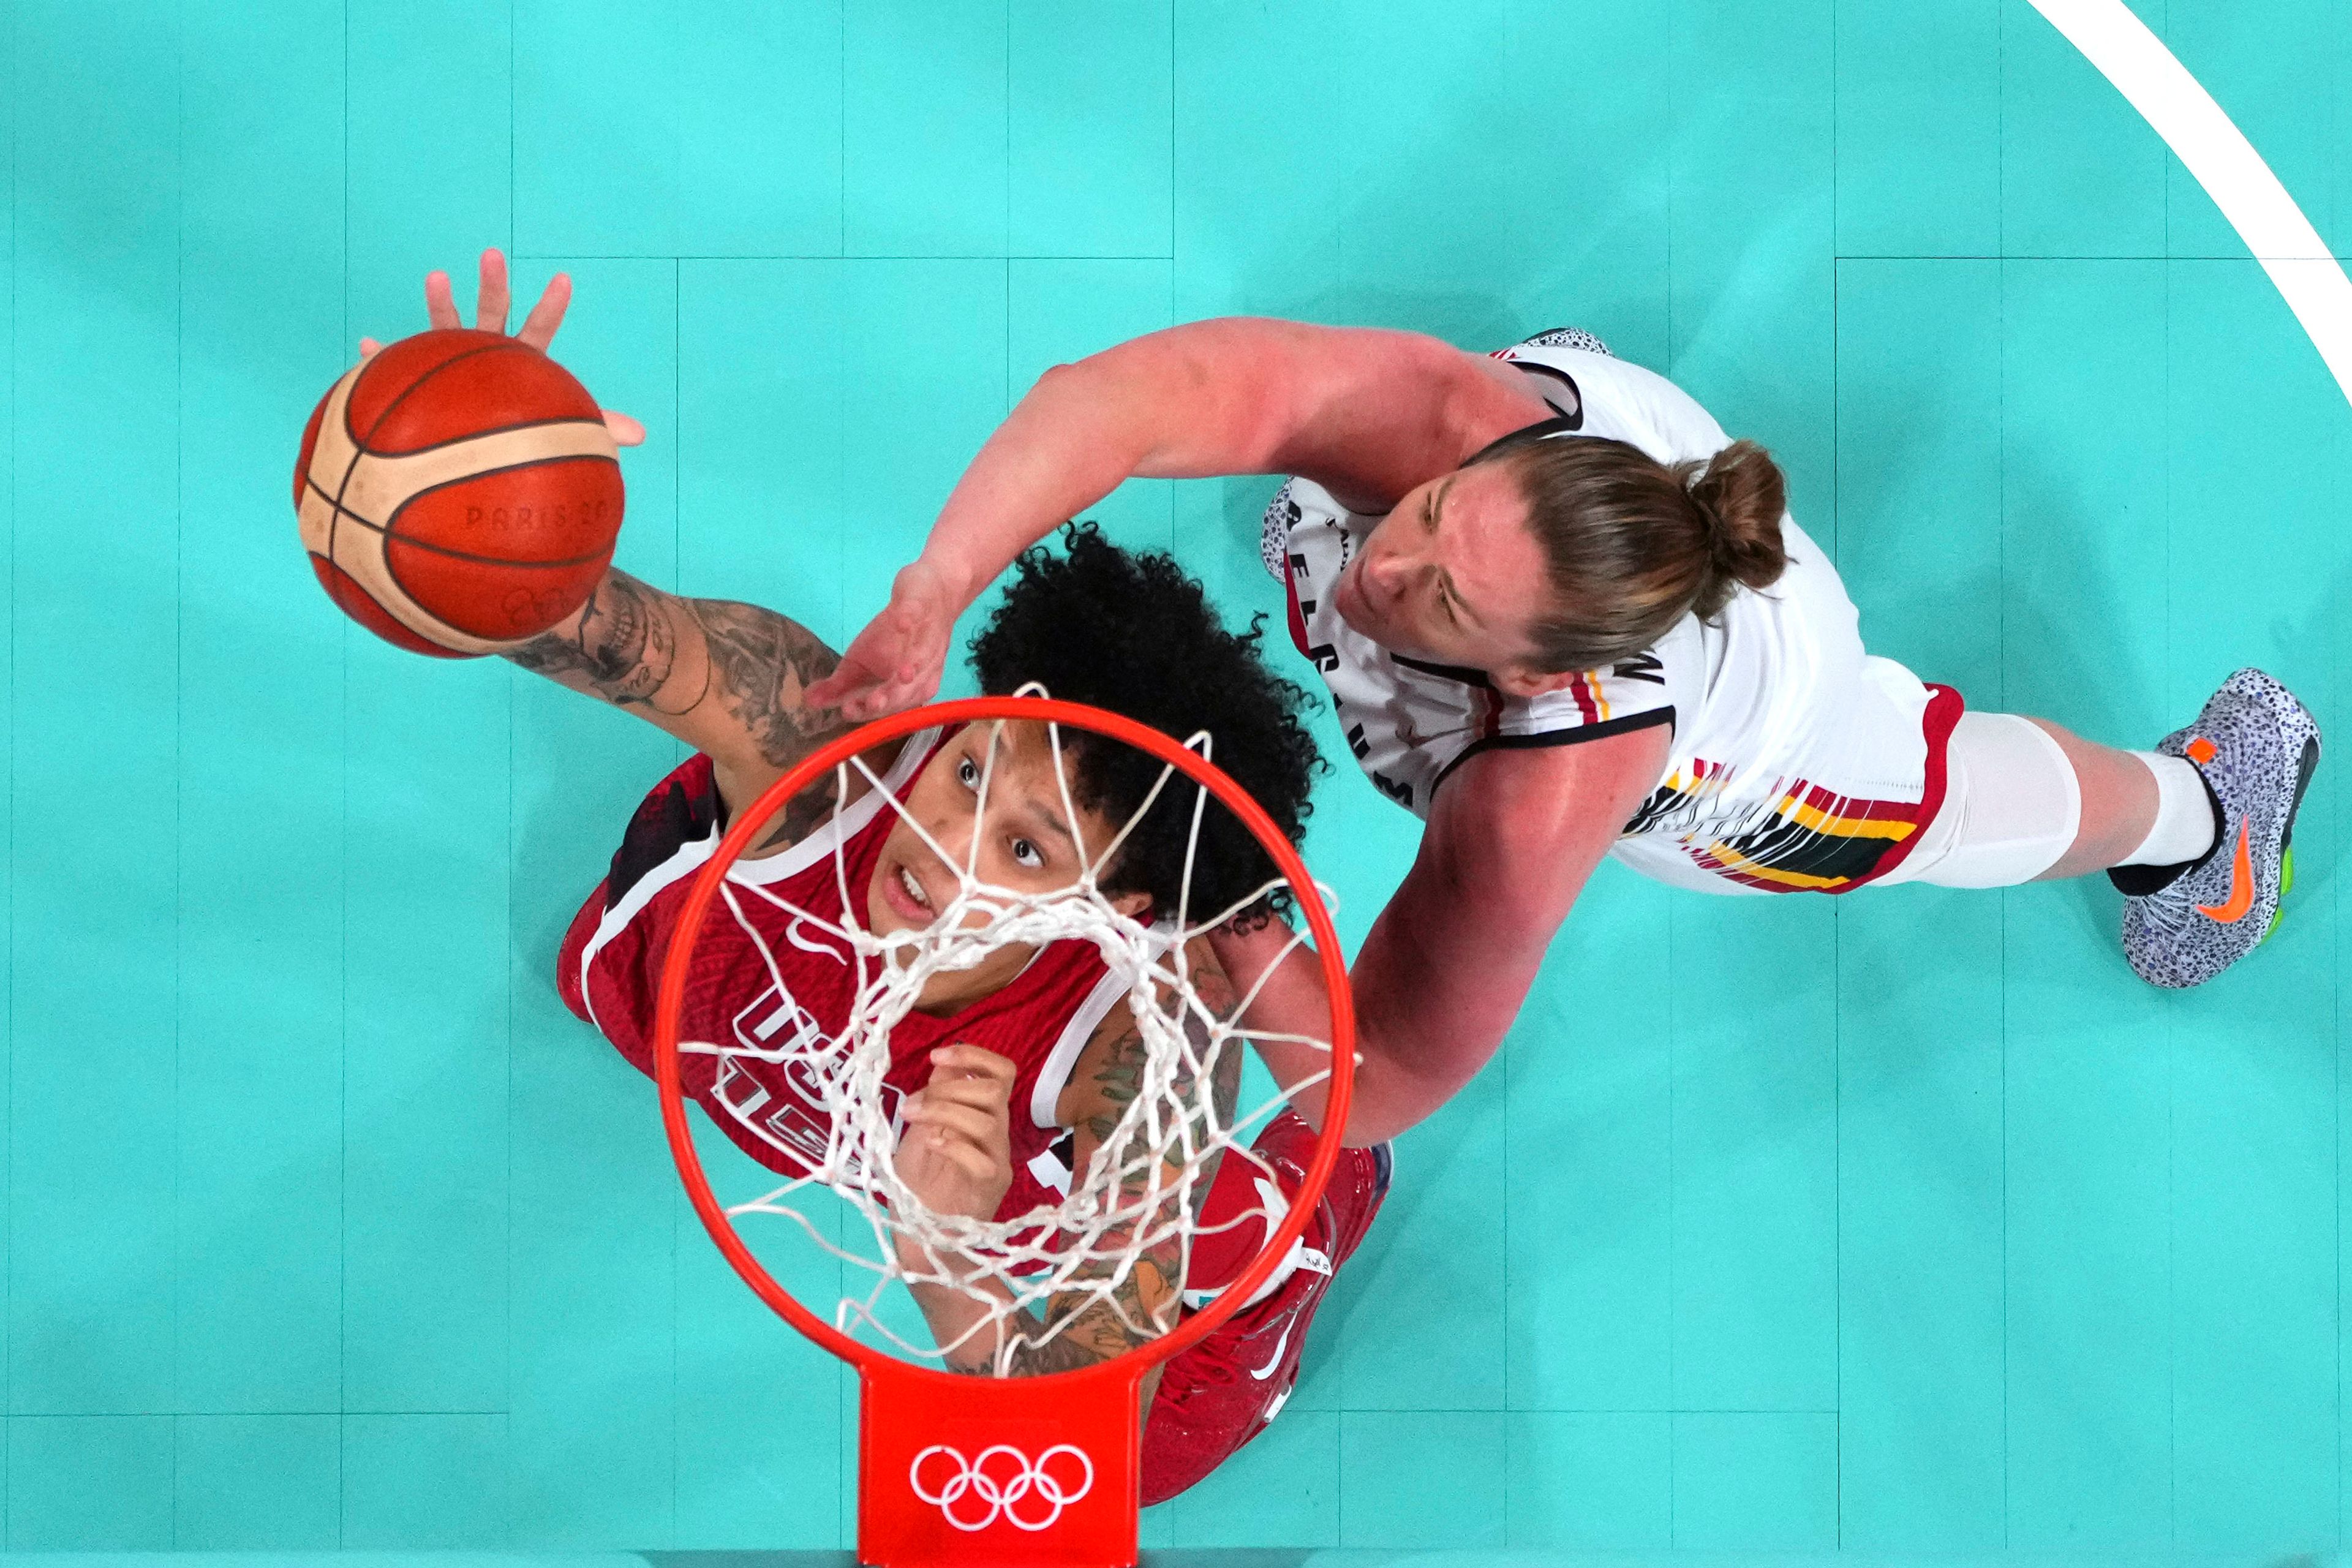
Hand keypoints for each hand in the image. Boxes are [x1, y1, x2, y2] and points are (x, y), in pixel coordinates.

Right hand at [356, 247, 643, 448]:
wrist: (472, 454)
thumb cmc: (519, 433)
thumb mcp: (561, 427)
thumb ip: (598, 426)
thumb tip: (644, 435)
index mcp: (519, 362)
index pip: (540, 329)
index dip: (552, 306)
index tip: (565, 279)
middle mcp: (484, 354)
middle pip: (492, 312)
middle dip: (494, 282)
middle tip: (494, 253)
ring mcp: (448, 362)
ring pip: (443, 327)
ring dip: (441, 302)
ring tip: (437, 275)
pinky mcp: (416, 378)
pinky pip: (395, 366)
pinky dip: (382, 357)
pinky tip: (368, 346)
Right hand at [804, 557, 962, 720]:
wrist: (928, 597)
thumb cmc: (894, 637)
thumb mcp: (859, 663)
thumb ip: (838, 685)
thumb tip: (809, 702)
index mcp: (898, 687)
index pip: (882, 707)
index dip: (867, 710)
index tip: (848, 709)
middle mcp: (918, 671)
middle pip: (905, 692)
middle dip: (890, 698)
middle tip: (873, 702)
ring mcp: (924, 639)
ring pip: (920, 660)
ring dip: (911, 667)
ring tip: (902, 673)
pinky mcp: (922, 607)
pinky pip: (916, 614)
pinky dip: (908, 618)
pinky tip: (901, 623)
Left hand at [894, 1044, 1017, 1221]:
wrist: (920, 1234)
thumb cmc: (920, 1183)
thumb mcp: (921, 1130)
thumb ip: (936, 1098)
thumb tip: (944, 1061)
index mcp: (984, 1114)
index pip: (1003, 1073)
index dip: (975, 1056)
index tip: (937, 1056)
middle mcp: (997, 1134)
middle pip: (995, 1091)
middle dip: (950, 1087)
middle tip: (913, 1104)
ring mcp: (997, 1160)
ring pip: (988, 1121)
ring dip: (943, 1112)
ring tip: (912, 1119)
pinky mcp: (990, 1188)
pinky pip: (983, 1161)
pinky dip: (954, 1146)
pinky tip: (931, 1144)